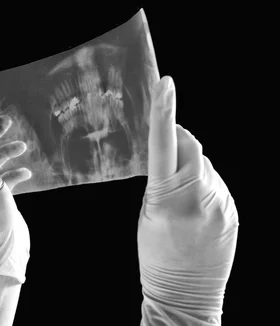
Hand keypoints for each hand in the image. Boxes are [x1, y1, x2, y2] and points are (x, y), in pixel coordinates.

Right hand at [137, 76, 238, 317]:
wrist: (186, 295)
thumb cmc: (155, 255)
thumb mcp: (145, 214)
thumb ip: (159, 181)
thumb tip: (172, 156)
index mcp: (166, 197)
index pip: (164, 143)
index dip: (163, 110)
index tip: (165, 83)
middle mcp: (199, 195)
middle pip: (190, 144)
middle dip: (176, 138)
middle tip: (163, 150)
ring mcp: (221, 202)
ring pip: (203, 163)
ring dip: (189, 165)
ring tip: (178, 195)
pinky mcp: (233, 209)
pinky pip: (216, 181)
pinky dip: (202, 182)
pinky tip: (193, 206)